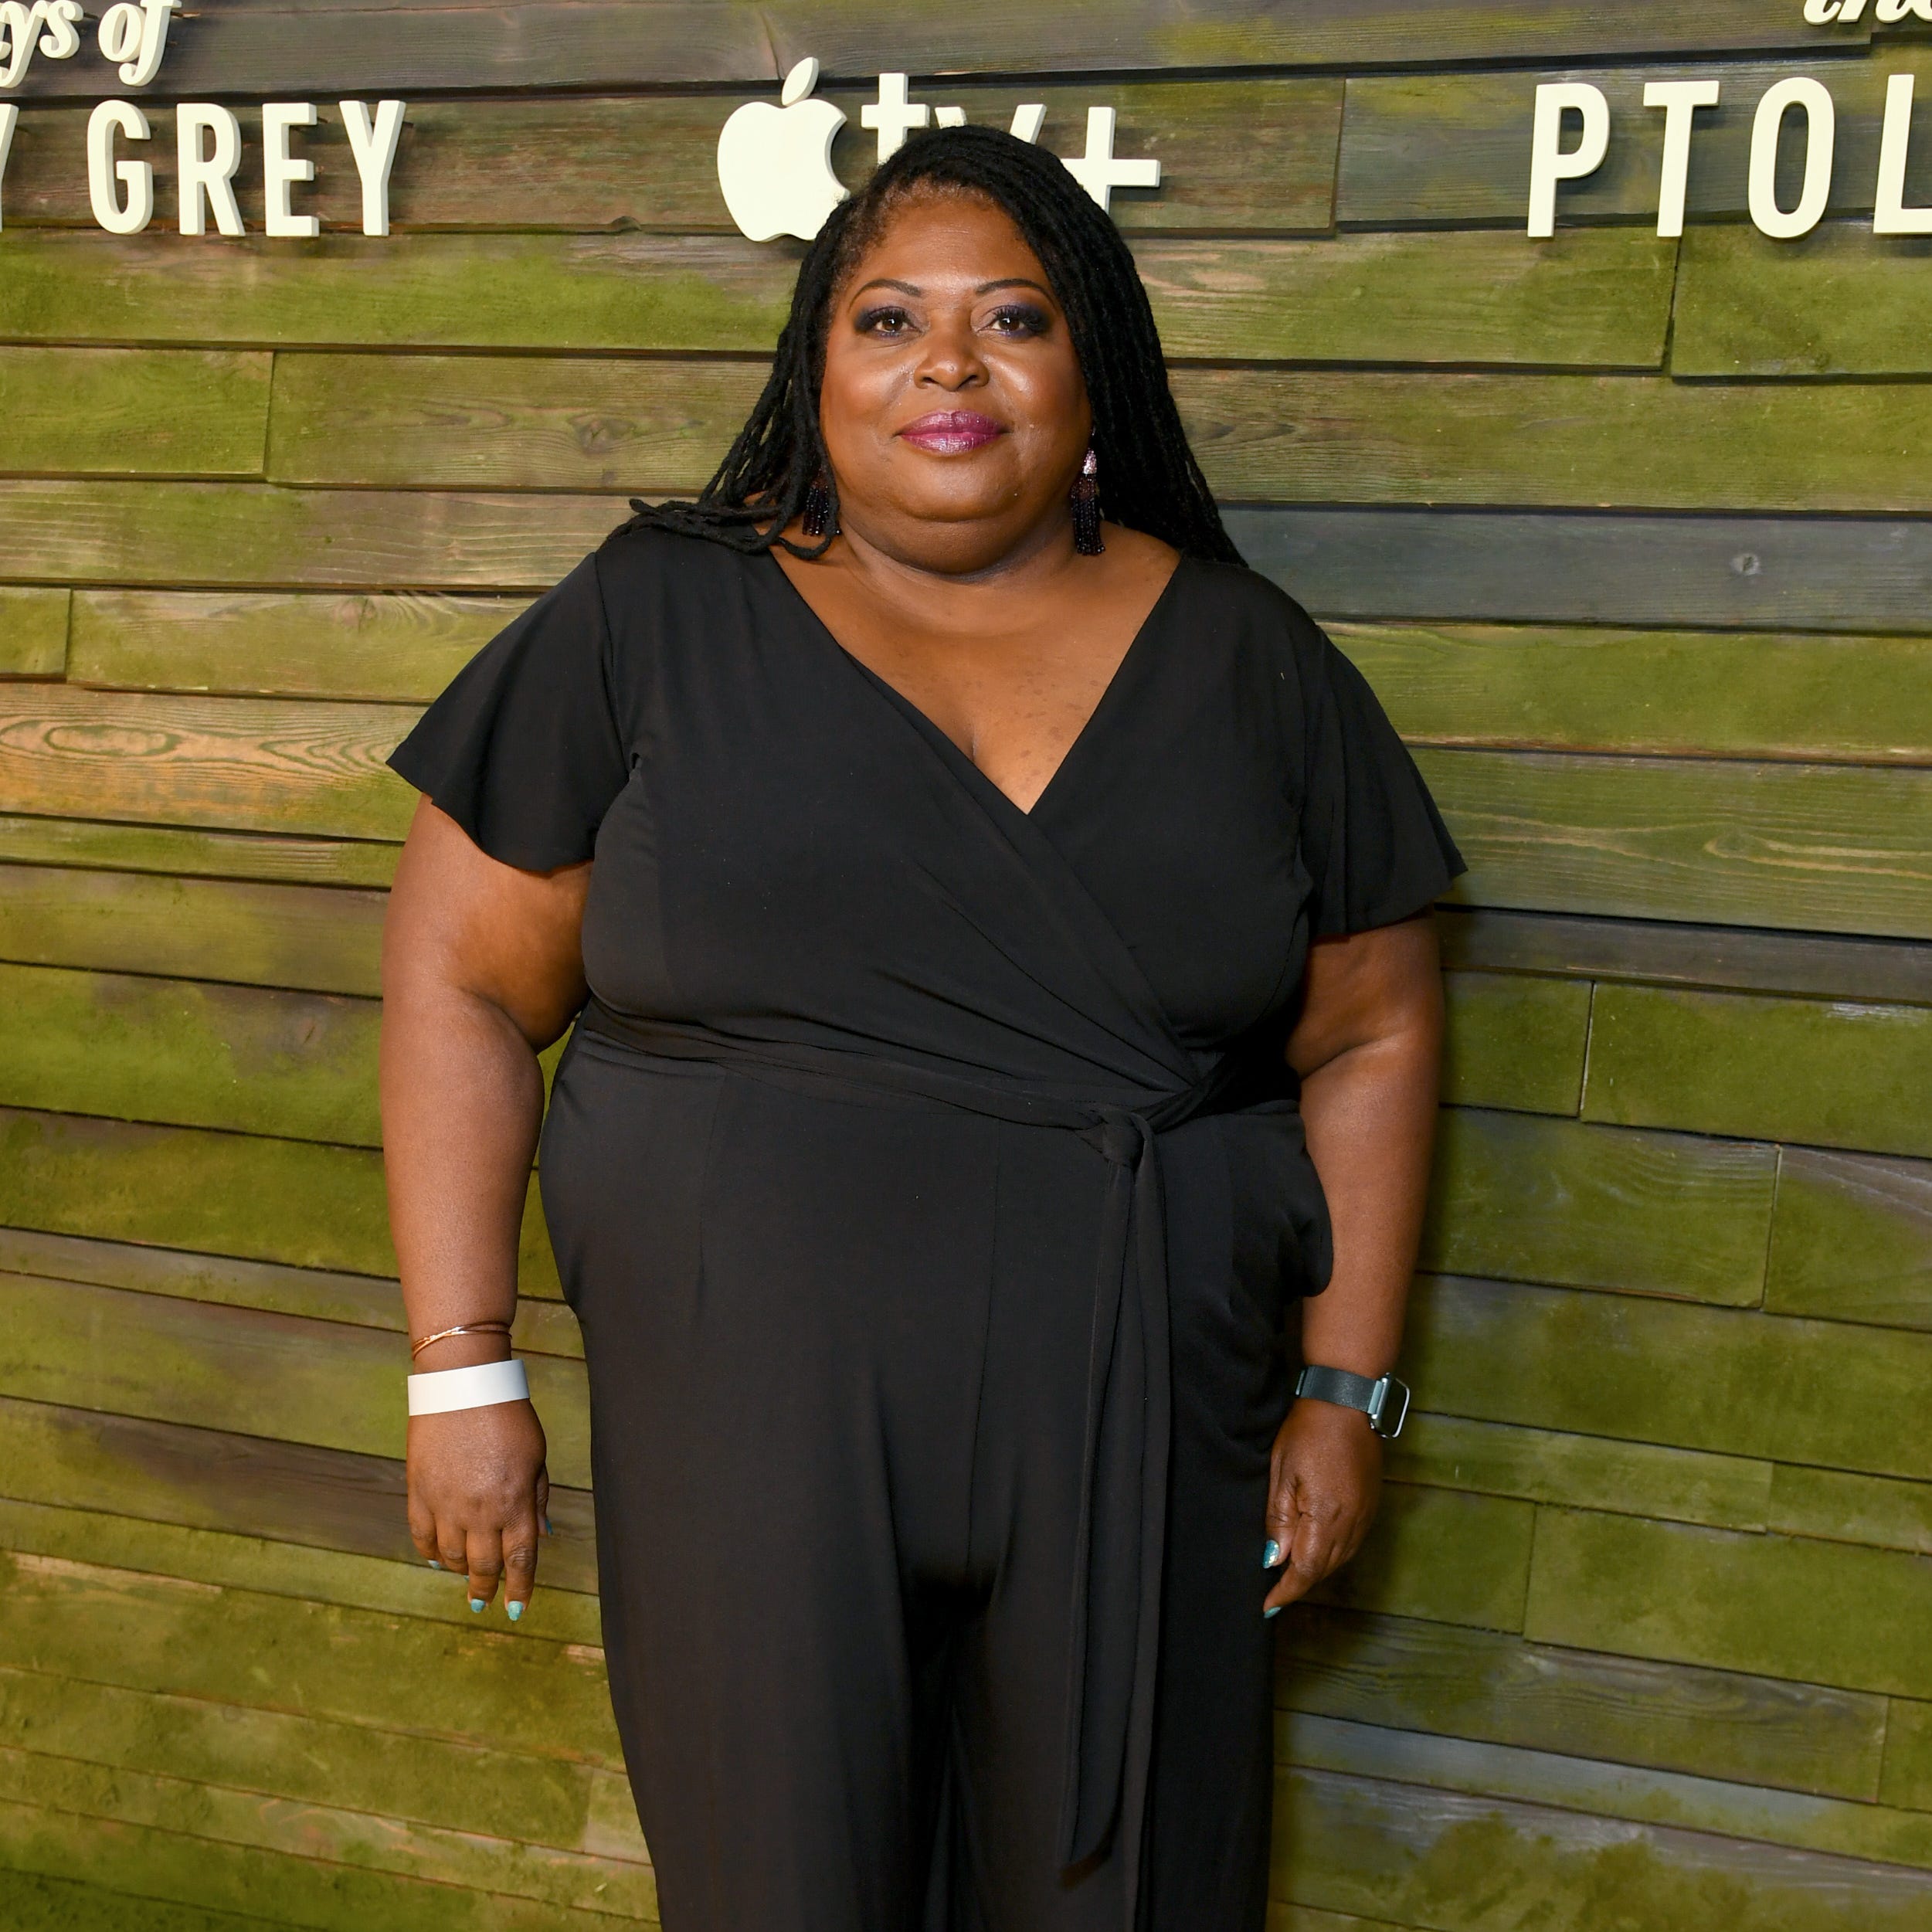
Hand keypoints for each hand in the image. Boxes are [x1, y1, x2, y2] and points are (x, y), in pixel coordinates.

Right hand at [407, 1399, 549, 1619]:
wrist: (463, 1384)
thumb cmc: (508, 1416)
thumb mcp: (536, 1456)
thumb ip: (537, 1498)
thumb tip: (541, 1535)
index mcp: (516, 1501)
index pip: (520, 1559)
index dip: (519, 1588)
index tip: (517, 1608)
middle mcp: (481, 1510)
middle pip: (483, 1565)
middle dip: (487, 1587)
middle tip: (485, 1600)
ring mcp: (446, 1503)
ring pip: (450, 1557)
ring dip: (459, 1571)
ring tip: (465, 1576)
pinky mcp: (419, 1492)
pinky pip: (422, 1536)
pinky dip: (429, 1553)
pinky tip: (436, 1559)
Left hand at [1261, 1396, 1382, 1614]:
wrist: (1346, 1402)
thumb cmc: (1308, 1432)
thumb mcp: (1282, 1473)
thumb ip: (1280, 1521)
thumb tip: (1274, 1560)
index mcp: (1325, 1516)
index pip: (1305, 1570)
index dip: (1286, 1591)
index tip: (1268, 1606)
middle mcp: (1352, 1522)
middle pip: (1324, 1568)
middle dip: (1299, 1583)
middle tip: (1275, 1592)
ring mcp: (1366, 1514)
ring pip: (1341, 1558)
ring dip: (1317, 1570)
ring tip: (1294, 1576)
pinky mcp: (1372, 1504)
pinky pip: (1353, 1542)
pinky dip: (1334, 1553)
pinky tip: (1319, 1550)